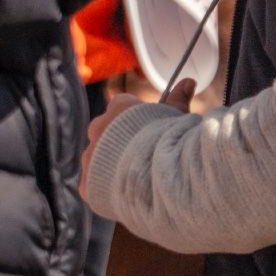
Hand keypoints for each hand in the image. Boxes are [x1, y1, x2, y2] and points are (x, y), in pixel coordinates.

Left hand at [80, 80, 194, 202]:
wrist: (154, 174)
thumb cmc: (169, 140)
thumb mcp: (177, 117)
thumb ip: (178, 99)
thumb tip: (189, 80)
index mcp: (119, 107)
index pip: (123, 108)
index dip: (137, 122)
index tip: (150, 133)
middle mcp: (98, 127)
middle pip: (108, 133)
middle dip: (121, 143)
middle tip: (143, 156)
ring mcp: (89, 155)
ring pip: (99, 159)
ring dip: (112, 165)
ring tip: (135, 179)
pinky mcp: (86, 183)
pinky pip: (93, 185)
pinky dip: (106, 189)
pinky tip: (124, 194)